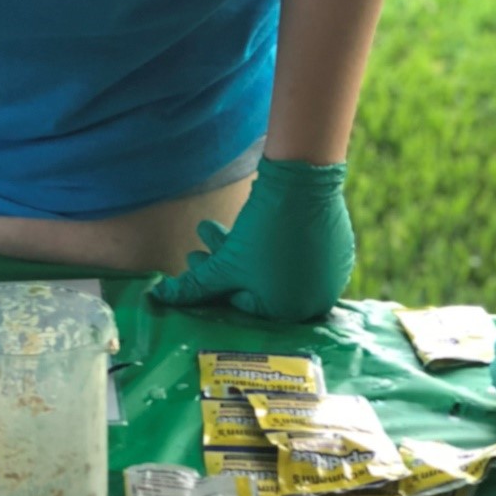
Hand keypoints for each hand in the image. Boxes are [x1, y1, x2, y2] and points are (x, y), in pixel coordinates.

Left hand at [153, 157, 353, 321]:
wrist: (303, 182)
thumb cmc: (264, 231)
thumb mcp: (225, 263)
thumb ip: (194, 287)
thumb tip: (160, 298)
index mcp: (290, 313)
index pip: (244, 304)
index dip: (214, 283)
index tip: (194, 262)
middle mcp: (315, 301)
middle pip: (258, 285)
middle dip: (222, 264)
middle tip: (198, 247)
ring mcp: (329, 275)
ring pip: (276, 268)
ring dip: (240, 250)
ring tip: (209, 227)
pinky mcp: (336, 250)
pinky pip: (297, 254)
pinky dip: (272, 243)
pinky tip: (252, 225)